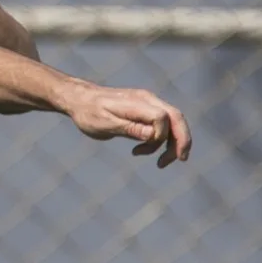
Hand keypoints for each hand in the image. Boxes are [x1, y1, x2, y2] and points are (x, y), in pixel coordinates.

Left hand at [62, 82, 192, 167]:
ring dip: (171, 144)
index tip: (139, 150)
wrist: (79, 100)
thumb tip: (154, 135)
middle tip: (180, 160)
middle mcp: (147, 99)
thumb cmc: (88, 113)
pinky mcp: (145, 110)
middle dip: (182, 141)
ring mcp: (148, 103)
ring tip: (159, 163)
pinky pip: (163, 125)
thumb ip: (129, 128)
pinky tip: (142, 150)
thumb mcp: (104, 124)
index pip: (162, 117)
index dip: (160, 135)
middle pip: (177, 118)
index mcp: (137, 102)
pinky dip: (160, 140)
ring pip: (173, 123)